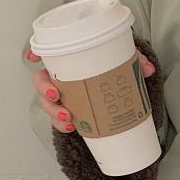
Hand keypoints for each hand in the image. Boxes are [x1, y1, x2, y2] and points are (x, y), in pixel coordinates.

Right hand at [24, 39, 156, 135]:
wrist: (115, 91)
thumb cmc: (112, 69)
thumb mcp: (122, 59)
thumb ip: (133, 59)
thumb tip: (146, 70)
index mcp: (67, 58)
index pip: (46, 52)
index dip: (35, 52)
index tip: (33, 56)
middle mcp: (59, 77)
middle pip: (40, 81)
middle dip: (44, 88)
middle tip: (56, 95)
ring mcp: (62, 96)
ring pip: (47, 103)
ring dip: (54, 111)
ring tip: (68, 118)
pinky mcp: (68, 113)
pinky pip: (59, 120)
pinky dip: (63, 125)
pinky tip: (72, 127)